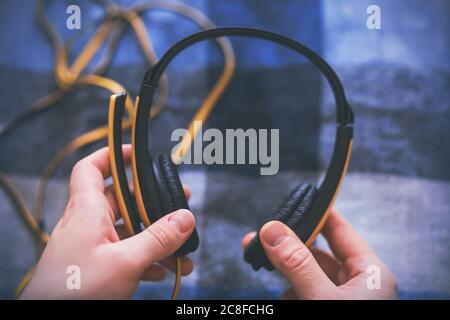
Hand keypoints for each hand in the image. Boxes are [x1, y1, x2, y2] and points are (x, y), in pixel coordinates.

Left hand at [20, 145, 195, 298]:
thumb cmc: (74, 293)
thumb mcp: (124, 263)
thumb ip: (157, 239)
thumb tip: (185, 218)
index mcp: (87, 211)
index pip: (91, 169)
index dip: (112, 156)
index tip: (136, 155)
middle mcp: (87, 224)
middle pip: (121, 200)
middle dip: (152, 203)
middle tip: (179, 205)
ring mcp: (91, 246)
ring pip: (128, 231)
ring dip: (155, 239)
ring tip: (181, 251)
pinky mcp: (95, 267)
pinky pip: (125, 253)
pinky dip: (146, 259)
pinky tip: (163, 270)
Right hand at [242, 208, 396, 298]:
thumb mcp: (321, 299)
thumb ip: (296, 262)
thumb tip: (271, 228)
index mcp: (368, 272)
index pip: (340, 229)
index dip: (318, 213)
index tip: (290, 202)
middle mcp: (353, 284)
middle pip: (316, 251)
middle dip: (287, 246)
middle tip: (259, 238)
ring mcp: (335, 299)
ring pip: (302, 273)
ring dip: (283, 274)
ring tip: (264, 268)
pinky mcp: (319, 308)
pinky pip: (299, 293)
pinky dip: (287, 293)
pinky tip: (283, 297)